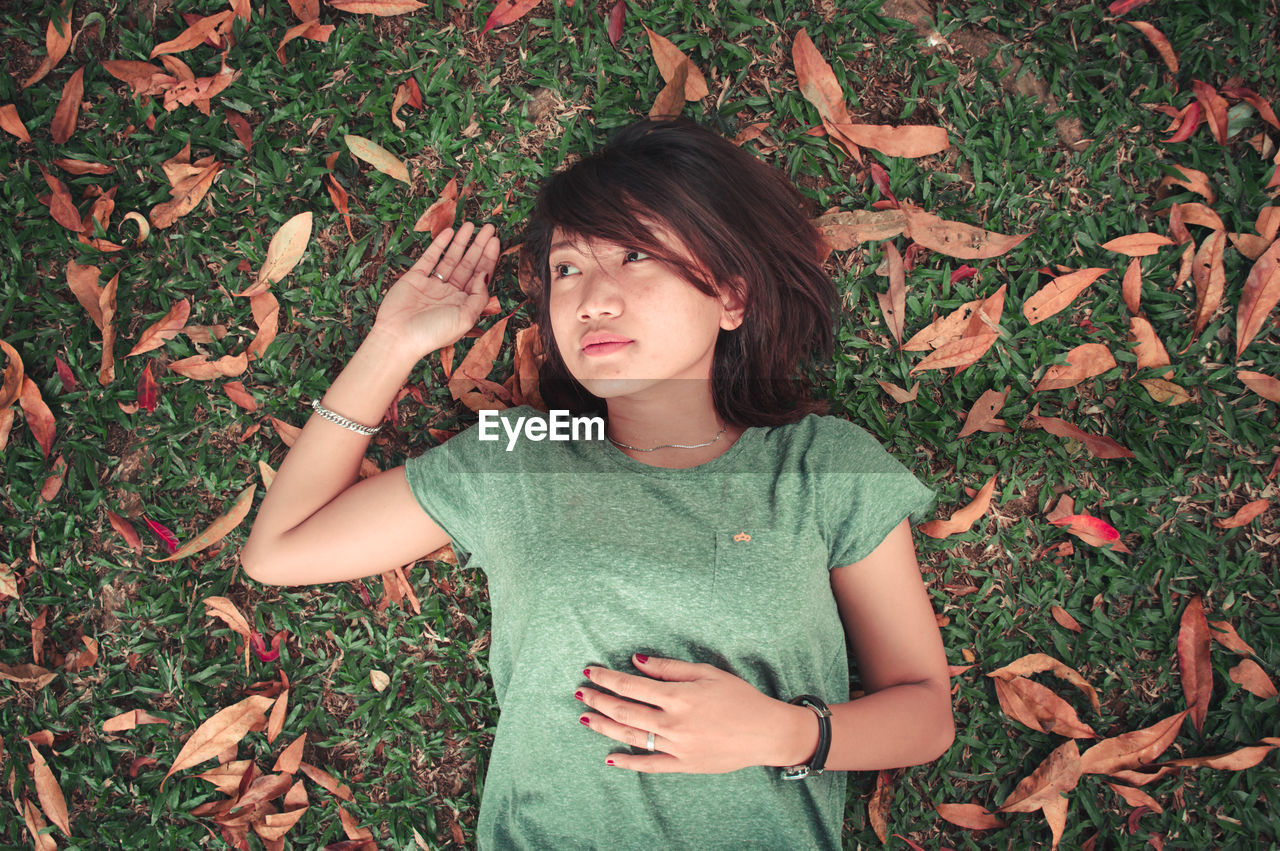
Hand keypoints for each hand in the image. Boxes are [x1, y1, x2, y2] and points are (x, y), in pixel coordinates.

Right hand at [372, 221, 500, 356]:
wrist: (399, 337)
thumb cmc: (433, 333)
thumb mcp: (465, 318)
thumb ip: (478, 297)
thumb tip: (485, 275)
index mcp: (463, 304)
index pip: (480, 277)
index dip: (488, 258)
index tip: (495, 240)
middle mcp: (449, 293)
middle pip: (468, 264)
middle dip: (479, 246)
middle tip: (489, 228)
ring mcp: (432, 284)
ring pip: (451, 258)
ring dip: (461, 242)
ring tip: (471, 225)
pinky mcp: (415, 277)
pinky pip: (430, 257)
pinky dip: (440, 245)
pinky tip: (450, 232)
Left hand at [576, 654, 816, 773]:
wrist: (766, 732)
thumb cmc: (740, 697)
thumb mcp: (707, 672)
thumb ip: (669, 668)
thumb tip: (637, 661)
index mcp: (678, 696)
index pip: (630, 686)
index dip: (606, 678)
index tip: (590, 671)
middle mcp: (673, 722)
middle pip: (624, 711)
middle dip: (599, 699)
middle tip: (581, 692)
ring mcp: (677, 746)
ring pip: (630, 736)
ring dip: (604, 726)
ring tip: (585, 717)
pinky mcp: (683, 765)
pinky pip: (649, 765)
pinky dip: (627, 762)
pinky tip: (609, 757)